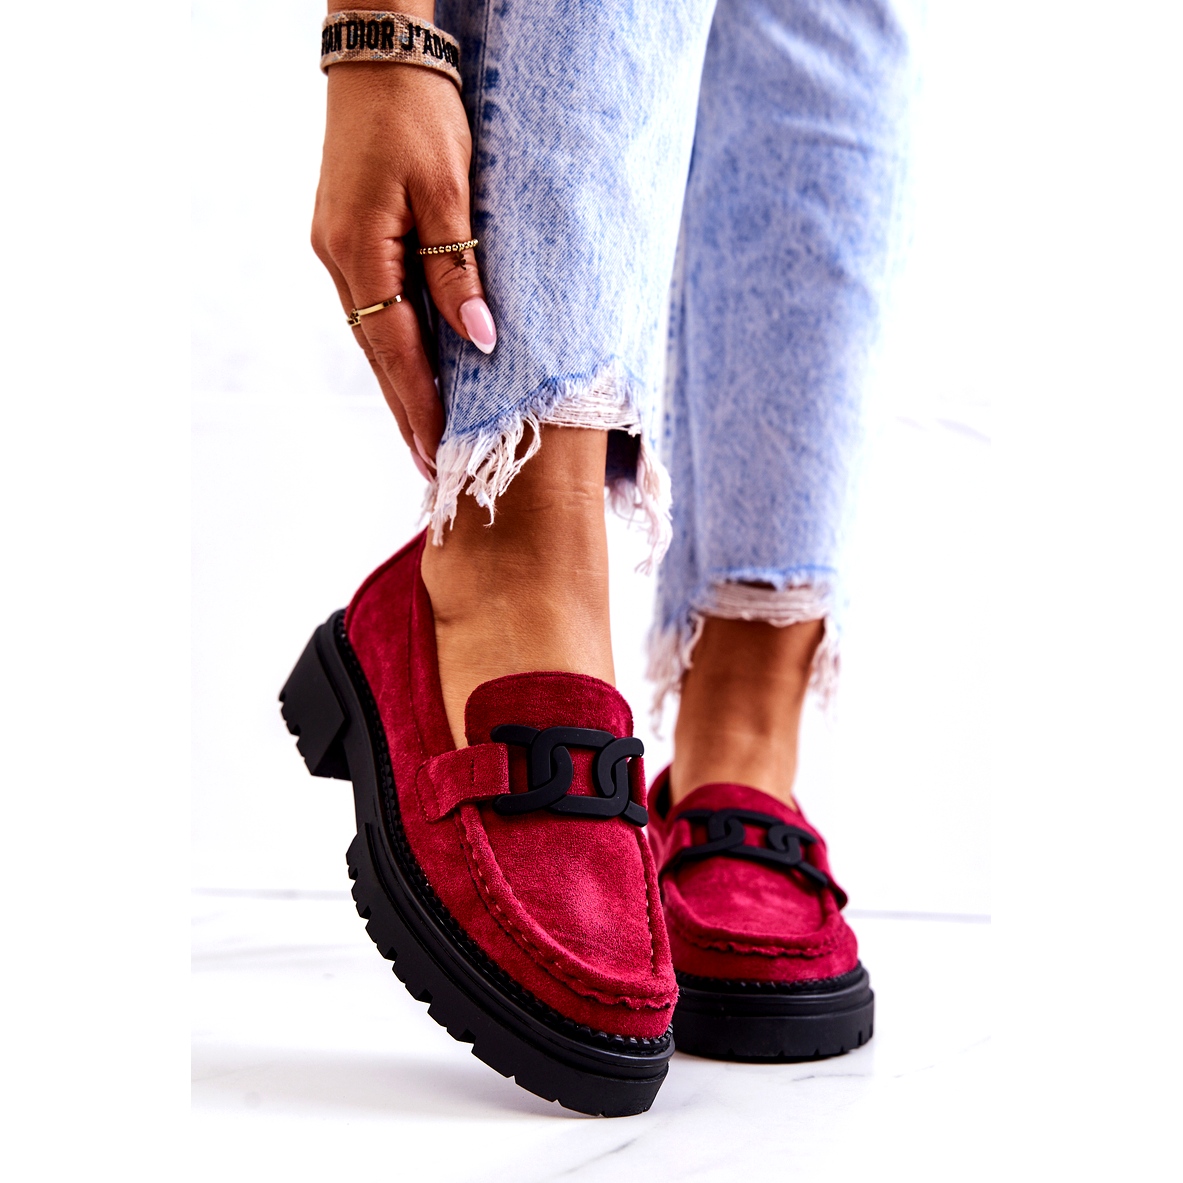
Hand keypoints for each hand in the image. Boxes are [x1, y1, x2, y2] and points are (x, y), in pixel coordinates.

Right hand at [311, 60, 495, 466]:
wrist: (378, 54)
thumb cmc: (418, 112)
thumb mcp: (448, 189)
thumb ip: (458, 268)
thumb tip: (480, 339)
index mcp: (359, 252)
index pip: (395, 351)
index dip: (420, 407)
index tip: (439, 456)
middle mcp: (339, 260)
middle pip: (377, 357)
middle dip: (407, 414)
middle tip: (432, 469)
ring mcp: (337, 252)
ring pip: (374, 338)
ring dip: (401, 388)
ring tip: (427, 436)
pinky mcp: (347, 241)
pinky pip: (374, 311)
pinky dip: (395, 350)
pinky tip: (414, 373)